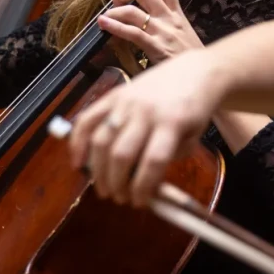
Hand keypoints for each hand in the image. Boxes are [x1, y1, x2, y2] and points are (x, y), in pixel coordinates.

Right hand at [67, 49, 224, 206]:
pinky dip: (77, 141)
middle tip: (120, 198)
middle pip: (122, 154)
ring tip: (104, 188)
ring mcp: (126, 102)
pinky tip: (77, 162)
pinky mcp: (114, 95)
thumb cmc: (196, 108)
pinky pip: (88, 119)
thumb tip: (144, 184)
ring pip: (102, 140)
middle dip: (117, 183)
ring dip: (99, 170)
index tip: (140, 203)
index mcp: (171, 122)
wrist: (195, 71)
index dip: (143, 187)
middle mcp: (145, 111)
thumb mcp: (194, 136)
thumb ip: (170, 158)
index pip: (153, 161)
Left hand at [97, 0, 202, 63]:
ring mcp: (162, 31)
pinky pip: (131, 33)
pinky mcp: (156, 47)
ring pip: (132, 10)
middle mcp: (168, 17)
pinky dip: (113, 26)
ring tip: (107, 17)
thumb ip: (168, 23)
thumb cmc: (191, 56)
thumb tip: (146, 18)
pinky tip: (103, 24)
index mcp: (176, 11)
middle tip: (117, 2)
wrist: (205, 74)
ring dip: (114, 11)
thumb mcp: (184, 32)